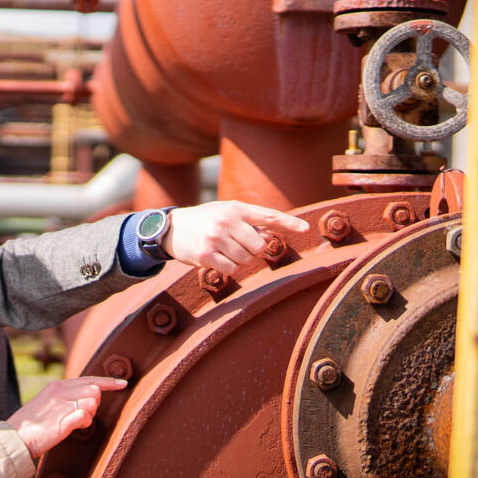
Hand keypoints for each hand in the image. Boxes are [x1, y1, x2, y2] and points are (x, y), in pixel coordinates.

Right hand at [6, 376, 127, 457]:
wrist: (15, 438)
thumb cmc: (32, 425)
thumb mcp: (48, 402)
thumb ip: (65, 397)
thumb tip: (87, 398)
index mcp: (57, 385)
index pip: (89, 379)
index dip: (108, 382)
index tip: (123, 383)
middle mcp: (60, 391)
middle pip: (95, 391)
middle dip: (94, 405)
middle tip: (81, 417)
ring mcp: (62, 404)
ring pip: (93, 403)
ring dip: (90, 415)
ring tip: (74, 423)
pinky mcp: (64, 420)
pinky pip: (87, 416)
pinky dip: (85, 423)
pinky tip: (75, 428)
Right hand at [162, 201, 309, 274]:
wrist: (171, 228)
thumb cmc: (204, 220)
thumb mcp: (225, 212)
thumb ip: (248, 222)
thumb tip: (268, 238)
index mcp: (235, 207)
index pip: (268, 215)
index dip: (289, 223)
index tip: (306, 228)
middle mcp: (226, 221)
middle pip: (259, 246)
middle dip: (251, 249)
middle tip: (236, 244)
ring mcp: (216, 238)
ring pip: (245, 260)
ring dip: (238, 259)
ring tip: (222, 250)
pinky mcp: (206, 255)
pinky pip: (232, 269)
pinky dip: (228, 268)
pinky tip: (216, 259)